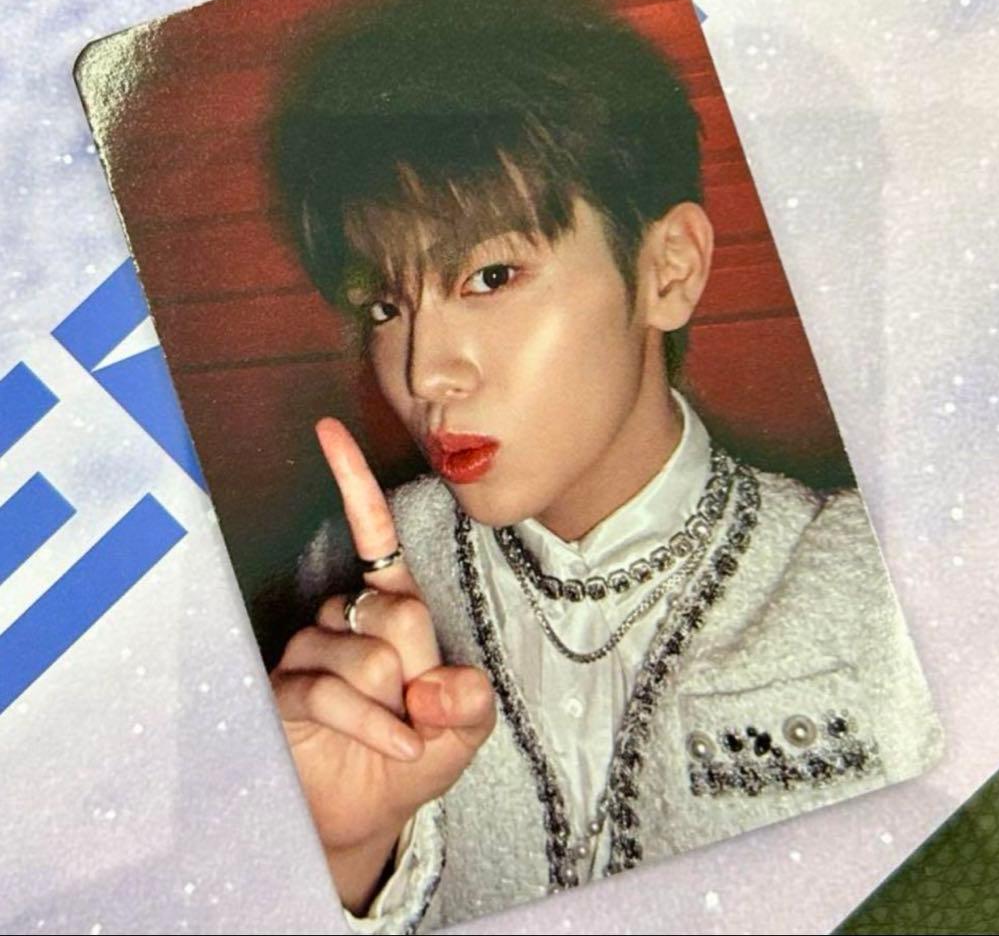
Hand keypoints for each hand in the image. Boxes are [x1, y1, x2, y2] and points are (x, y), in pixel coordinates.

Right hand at [270, 418, 495, 911]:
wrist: (363, 814)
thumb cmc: (414, 755)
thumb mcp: (462, 732)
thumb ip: (468, 702)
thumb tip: (434, 684)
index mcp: (388, 605)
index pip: (374, 536)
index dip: (353, 483)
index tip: (327, 430)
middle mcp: (344, 615)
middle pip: (398, 610)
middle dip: (424, 669)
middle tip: (420, 707)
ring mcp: (310, 650)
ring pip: (369, 658)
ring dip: (397, 709)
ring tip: (396, 732)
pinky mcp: (285, 690)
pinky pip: (335, 692)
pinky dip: (375, 727)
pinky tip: (396, 747)